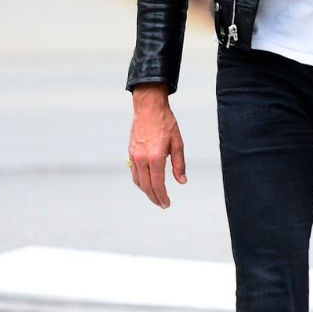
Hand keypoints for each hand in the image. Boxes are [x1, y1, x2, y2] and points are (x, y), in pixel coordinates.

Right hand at [128, 84, 186, 207]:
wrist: (148, 107)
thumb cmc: (165, 123)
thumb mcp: (178, 143)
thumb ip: (179, 165)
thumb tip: (182, 182)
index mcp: (155, 157)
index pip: (158, 184)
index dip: (162, 197)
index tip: (167, 204)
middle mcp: (142, 158)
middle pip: (146, 186)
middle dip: (154, 198)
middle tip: (162, 204)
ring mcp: (134, 156)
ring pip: (138, 181)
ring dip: (146, 191)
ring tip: (155, 196)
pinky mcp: (130, 152)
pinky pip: (133, 172)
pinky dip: (139, 181)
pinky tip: (146, 183)